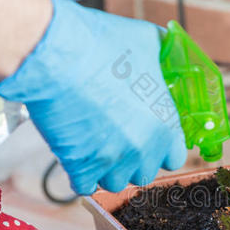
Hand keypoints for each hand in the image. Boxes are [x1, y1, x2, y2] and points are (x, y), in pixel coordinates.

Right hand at [0, 0, 185, 193]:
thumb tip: (169, 55)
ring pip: (116, 182)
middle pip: (144, 173)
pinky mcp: (80, 165)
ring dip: (107, 169)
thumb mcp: (148, 42)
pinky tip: (76, 156)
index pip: (175, 158)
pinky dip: (80, 176)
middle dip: (133, 160)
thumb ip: (164, 58)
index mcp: (165, 124)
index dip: (161, 149)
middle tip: (118, 138)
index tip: (149, 139)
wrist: (54, 54)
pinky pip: (84, 186)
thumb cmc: (102, 44)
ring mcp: (112, 160)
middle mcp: (143, 148)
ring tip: (96, 145)